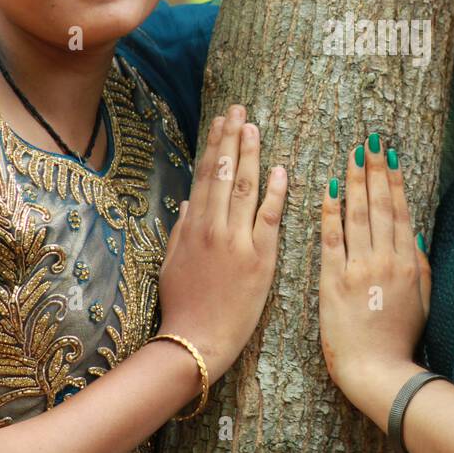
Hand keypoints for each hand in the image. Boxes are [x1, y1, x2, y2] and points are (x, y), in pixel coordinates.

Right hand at [158, 104, 285, 379]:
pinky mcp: (260, 259)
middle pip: (224, 173)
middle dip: (232, 138)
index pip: (206, 175)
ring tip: (254, 127)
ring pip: (245, 188)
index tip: (221, 121)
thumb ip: (181, 230)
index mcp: (193, 227)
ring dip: (250, 154)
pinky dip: (275, 192)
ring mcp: (238, 242)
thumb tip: (189, 201)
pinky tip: (281, 170)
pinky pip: (269, 219)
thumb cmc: (182, 306)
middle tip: (240, 110)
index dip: (214, 145)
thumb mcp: (172, 264)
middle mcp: (214, 228)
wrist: (197, 342)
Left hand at [318, 134, 430, 399]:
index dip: (393, 179)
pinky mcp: (333, 281)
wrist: (378, 371)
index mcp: (408, 263)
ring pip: (357, 215)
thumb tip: (417, 232)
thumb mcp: (423, 300)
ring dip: (354, 181)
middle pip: (379, 205)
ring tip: (351, 155)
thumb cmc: (401, 339)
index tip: (388, 155)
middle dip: (373, 170)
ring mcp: (359, 268)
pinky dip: (331, 212)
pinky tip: (328, 189)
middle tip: (368, 142)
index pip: (400, 210)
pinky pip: (331, 239)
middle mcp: (385, 259)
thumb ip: (421, 264)